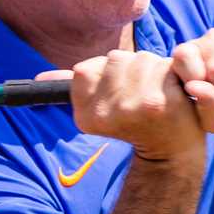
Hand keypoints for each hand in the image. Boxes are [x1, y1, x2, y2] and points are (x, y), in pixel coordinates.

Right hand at [37, 50, 204, 161]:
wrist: (171, 154)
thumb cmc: (135, 125)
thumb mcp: (98, 110)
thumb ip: (72, 90)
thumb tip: (37, 79)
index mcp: (83, 116)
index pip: (85, 69)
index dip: (107, 74)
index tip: (119, 97)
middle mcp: (103, 112)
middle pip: (116, 59)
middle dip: (133, 70)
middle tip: (143, 97)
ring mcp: (130, 107)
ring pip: (142, 59)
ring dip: (155, 71)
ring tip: (159, 95)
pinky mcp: (157, 102)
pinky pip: (165, 67)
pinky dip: (174, 76)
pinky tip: (175, 95)